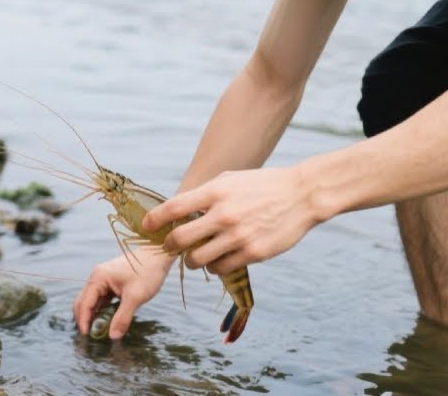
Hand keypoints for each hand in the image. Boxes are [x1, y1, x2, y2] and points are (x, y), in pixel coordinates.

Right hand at [72, 247, 174, 338]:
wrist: (159, 254)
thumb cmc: (147, 272)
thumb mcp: (136, 297)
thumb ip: (123, 318)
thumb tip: (112, 336)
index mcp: (98, 278)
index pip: (84, 303)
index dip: (83, 321)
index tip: (86, 337)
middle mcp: (97, 277)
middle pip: (83, 301)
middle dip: (84, 318)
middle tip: (90, 336)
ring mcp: (103, 278)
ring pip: (92, 301)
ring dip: (93, 315)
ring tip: (98, 331)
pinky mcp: (111, 281)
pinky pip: (101, 298)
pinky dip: (101, 310)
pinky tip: (107, 320)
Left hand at [141, 166, 321, 274]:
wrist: (301, 195)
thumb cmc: (262, 186)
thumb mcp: (230, 180)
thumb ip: (204, 195)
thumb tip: (178, 210)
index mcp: (216, 191)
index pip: (174, 207)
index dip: (154, 219)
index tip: (146, 226)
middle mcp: (224, 214)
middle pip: (180, 239)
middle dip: (170, 246)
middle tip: (171, 247)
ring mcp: (238, 235)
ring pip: (198, 260)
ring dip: (192, 260)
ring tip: (197, 256)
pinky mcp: (253, 253)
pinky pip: (221, 268)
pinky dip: (215, 267)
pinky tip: (218, 259)